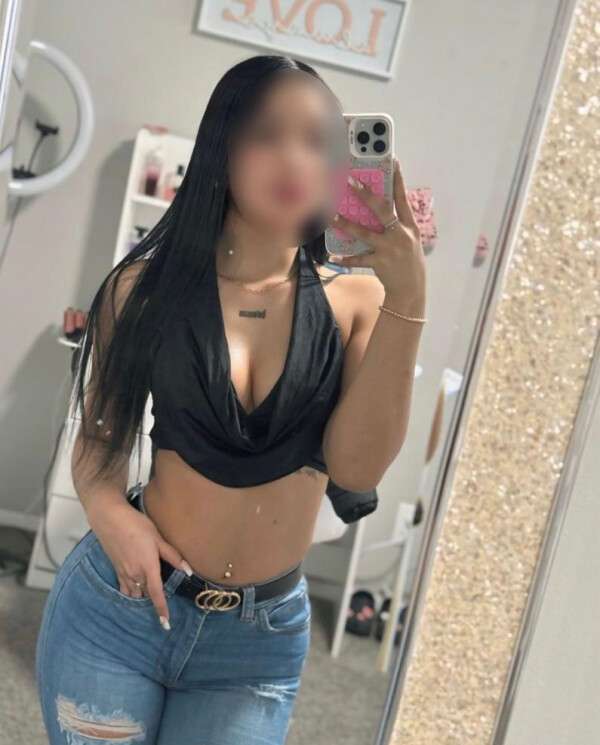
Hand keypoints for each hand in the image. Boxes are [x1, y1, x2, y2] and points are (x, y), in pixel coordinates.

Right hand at [89, 498, 191, 628]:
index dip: (161, 608)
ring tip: (148, 607)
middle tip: (162, 612)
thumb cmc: (136, 526)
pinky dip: (130, 595)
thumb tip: (188, 570)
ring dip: (141, 601)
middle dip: (152, 604)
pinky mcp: (116, 570)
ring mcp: (124, 573)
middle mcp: (135, 574)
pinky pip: (124, 589)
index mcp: (147, 567)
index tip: (166, 623)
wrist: (109, 519)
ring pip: (133, 594)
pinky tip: (134, 595)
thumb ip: (172, 555)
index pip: (156, 593)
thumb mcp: (157, 538)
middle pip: (145, 596)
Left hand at [328, 157, 425, 312]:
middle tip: (350, 181)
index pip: (403, 199)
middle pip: (381, 210)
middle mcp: (400, 235)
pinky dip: (345, 259)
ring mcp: (390, 248)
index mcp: (409, 227)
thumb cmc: (408, 262)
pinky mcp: (380, 262)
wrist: (411, 289)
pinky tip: (332, 258)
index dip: (398, 181)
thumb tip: (378, 210)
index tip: (394, 162)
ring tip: (331, 216)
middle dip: (365, 195)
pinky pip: (358, 259)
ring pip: (364, 233)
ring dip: (346, 224)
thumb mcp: (409, 240)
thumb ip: (396, 225)